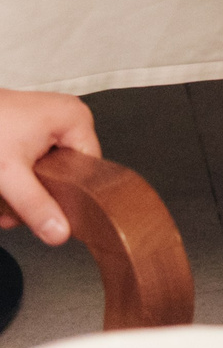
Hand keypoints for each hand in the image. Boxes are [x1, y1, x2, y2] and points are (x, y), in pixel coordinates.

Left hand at [0, 89, 98, 244]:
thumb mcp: (9, 174)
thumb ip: (35, 205)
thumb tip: (60, 231)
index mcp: (76, 119)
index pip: (90, 168)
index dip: (70, 194)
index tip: (51, 213)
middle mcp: (67, 116)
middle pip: (66, 170)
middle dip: (38, 196)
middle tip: (15, 211)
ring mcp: (49, 120)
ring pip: (47, 168)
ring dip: (24, 190)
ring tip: (3, 203)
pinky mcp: (32, 127)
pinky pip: (35, 159)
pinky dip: (18, 176)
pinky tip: (3, 190)